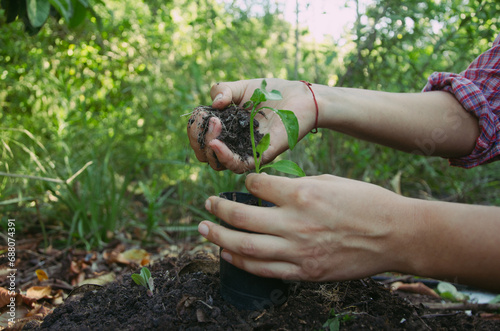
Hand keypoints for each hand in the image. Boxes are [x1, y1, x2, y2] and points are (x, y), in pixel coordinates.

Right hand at [187, 79, 316, 172]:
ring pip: (219, 164)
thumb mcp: (241, 87)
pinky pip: (239, 165)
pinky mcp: (262, 156)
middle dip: (199, 139)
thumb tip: (214, 105)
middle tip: (211, 121)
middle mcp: (234, 143)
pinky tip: (217, 145)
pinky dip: (225, 158)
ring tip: (215, 126)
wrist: (300, 97)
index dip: (195, 129)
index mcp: (226, 128)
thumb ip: (222, 90)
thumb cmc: (272, 92)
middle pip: (206, 155)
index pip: (200, 138)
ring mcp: (247, 151)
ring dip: (210, 148)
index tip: (201, 114)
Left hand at [197, 173, 413, 281]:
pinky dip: (241, 262)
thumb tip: (273, 190)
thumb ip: (297, 187)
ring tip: (205, 230)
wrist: (396, 235)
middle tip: (206, 205)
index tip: (243, 181)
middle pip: (241, 216)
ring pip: (245, 246)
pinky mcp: (304, 272)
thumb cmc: (366, 202)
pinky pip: (263, 270)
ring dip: (219, 237)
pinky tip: (228, 254)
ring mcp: (298, 251)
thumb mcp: (330, 182)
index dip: (246, 181)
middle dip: (218, 209)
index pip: (257, 185)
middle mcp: (294, 223)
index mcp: (302, 194)